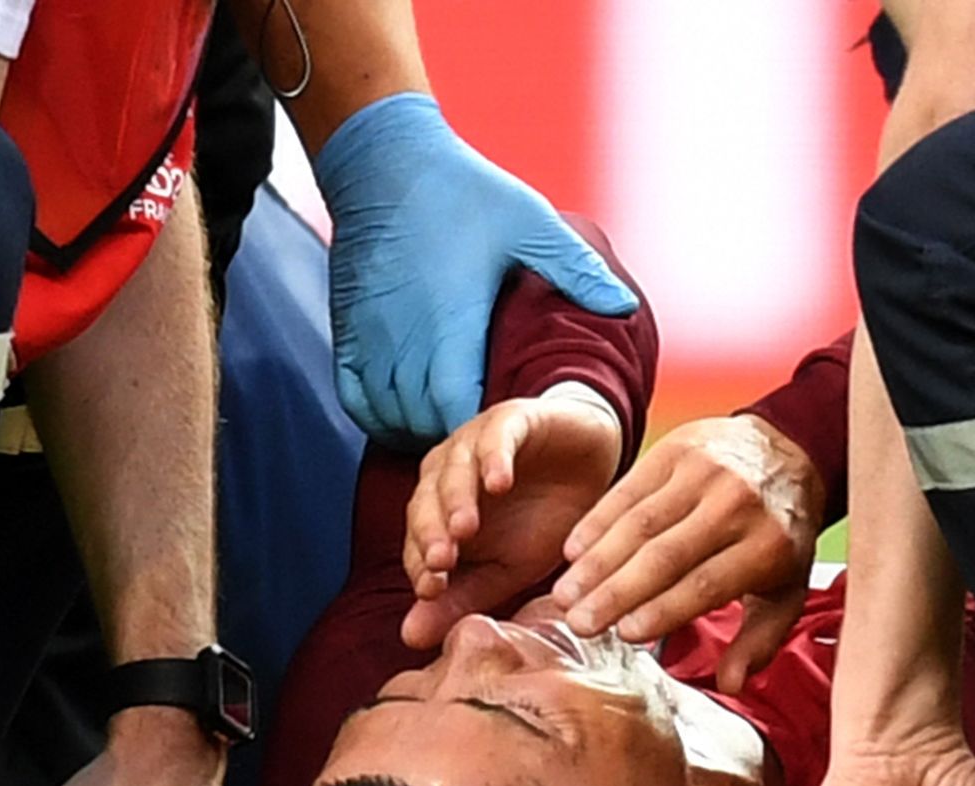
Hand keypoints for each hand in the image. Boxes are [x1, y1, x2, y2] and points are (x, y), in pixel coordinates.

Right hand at [316, 93, 638, 445]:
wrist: (384, 159)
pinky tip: (406, 411)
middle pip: (425, 424)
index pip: (461, 411)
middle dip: (458, 438)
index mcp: (453, 324)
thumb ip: (576, 270)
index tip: (511, 423)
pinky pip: (354, 399)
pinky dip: (378, 416)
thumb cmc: (463, 190)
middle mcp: (405, 341)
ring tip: (454, 426)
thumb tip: (627, 307)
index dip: (485, 428)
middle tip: (491, 436)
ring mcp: (370, 339)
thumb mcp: (529, 223)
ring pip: (388, 418)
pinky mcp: (347, 332)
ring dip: (419, 430)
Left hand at [402, 394, 622, 648]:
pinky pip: (494, 438)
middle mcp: (447, 476)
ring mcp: (475, 444)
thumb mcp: (507, 569)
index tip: (432, 592)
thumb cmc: (544, 519)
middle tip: (442, 562)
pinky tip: (499, 482)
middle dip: (431, 533)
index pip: (419, 542)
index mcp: (440, 514)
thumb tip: (409, 638)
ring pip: (452, 470)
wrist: (590, 466)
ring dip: (456, 499)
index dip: (422, 566)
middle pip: (425, 504)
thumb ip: (462, 599)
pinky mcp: (509, 419)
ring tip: (465, 528)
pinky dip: (493, 459)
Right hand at [554, 415, 824, 691]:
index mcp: (769, 545)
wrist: (790, 451)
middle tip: (580, 622)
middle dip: (616, 592)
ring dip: (597, 562)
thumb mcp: (787, 589)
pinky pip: (627, 490)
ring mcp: (704, 473)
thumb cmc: (781, 534)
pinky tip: (572, 552)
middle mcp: (736, 505)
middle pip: (665, 555)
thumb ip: (759, 640)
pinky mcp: (677, 452)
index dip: (663, 609)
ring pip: (639, 523)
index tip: (625, 634)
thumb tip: (730, 684)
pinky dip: (596, 522)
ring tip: (566, 595)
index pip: (705, 582)